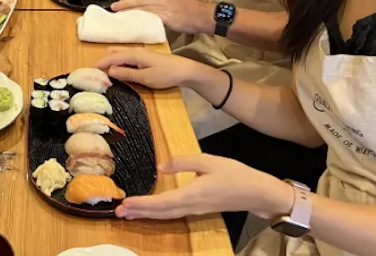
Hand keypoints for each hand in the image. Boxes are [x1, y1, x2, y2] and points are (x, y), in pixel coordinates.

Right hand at [95, 47, 198, 89]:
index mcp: (134, 54)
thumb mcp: (146, 78)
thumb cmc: (166, 74)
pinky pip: (127, 58)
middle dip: (104, 61)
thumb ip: (127, 74)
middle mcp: (136, 51)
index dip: (100, 63)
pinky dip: (119, 62)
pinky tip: (118, 69)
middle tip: (94, 72)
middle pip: (114, 54)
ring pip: (120, 55)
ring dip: (111, 62)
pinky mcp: (145, 58)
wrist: (185, 71)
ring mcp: (141, 54)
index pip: (112, 58)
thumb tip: (110, 71)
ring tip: (103, 71)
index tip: (89, 70)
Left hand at [112, 0, 213, 34]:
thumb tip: (152, 7)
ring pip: (143, 7)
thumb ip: (164, 2)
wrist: (205, 16)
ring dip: (129, 10)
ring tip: (119, 13)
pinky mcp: (168, 17)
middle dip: (125, 2)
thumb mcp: (176, 0)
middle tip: (114, 6)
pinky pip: (151, 17)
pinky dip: (140, 18)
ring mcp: (166, 7)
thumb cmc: (193, 11)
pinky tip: (133, 21)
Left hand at [116, 155, 293, 221]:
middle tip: (118, 212)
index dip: (143, 204)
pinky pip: (173, 213)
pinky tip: (150, 210)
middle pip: (160, 212)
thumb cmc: (235, 174)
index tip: (126, 203)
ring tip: (128, 213)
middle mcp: (191, 206)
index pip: (162, 202)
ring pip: (166, 214)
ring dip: (146, 214)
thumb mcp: (208, 161)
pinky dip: (158, 212)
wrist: (257, 192)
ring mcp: (195, 210)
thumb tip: (161, 167)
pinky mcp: (198, 209)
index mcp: (192, 194)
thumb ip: (183, 162)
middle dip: (138, 212)